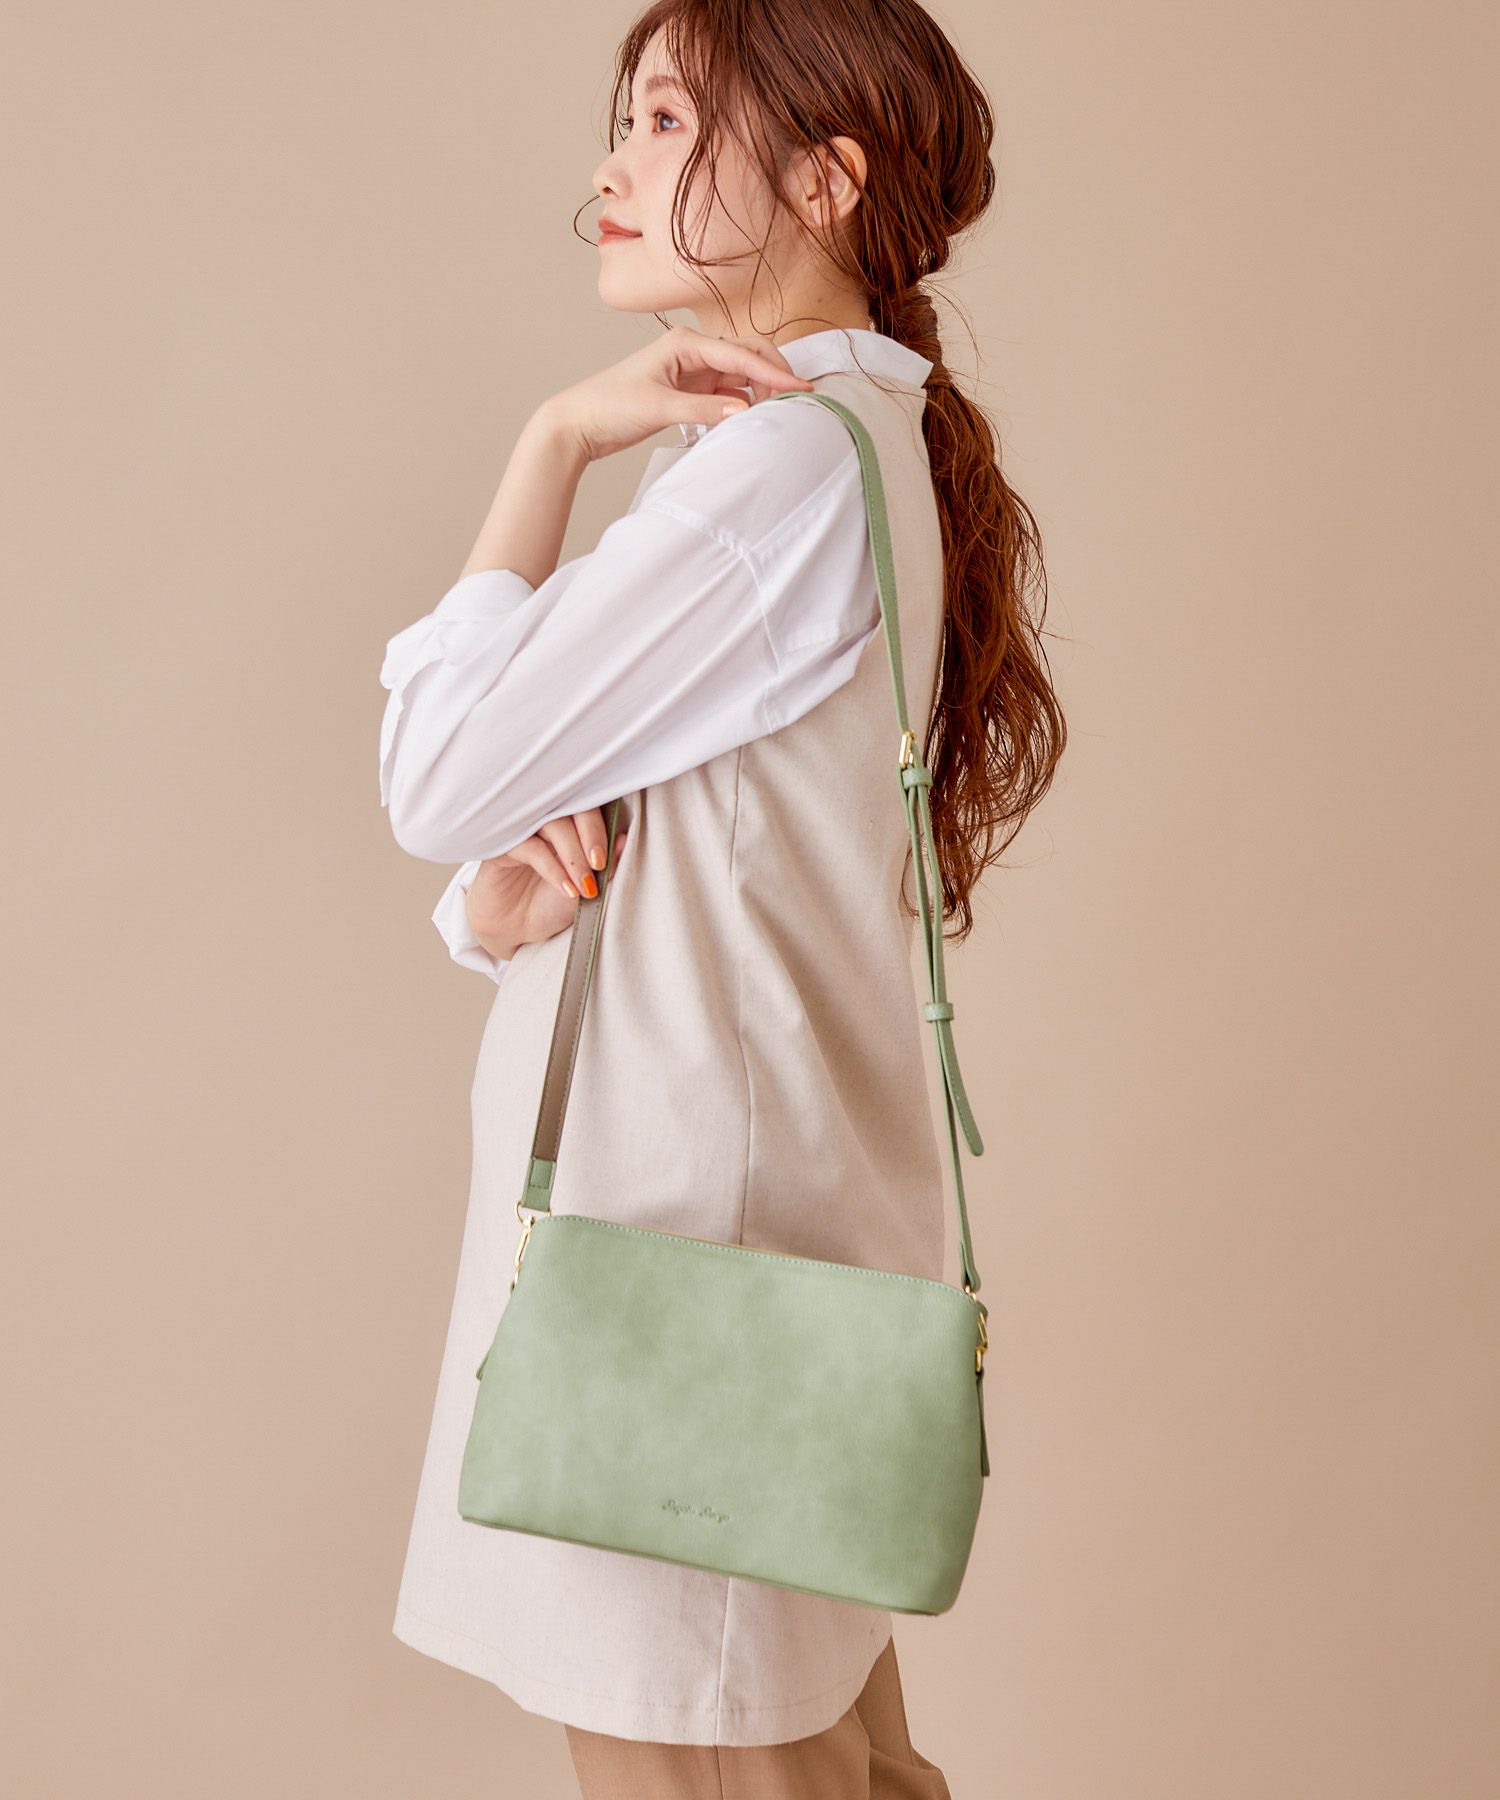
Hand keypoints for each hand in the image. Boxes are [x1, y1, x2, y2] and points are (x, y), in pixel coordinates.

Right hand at [463, 807, 630, 959]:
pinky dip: (552, 868)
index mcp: (571, 824)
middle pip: (571, 806)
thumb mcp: (587, 889)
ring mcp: (524, 829)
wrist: (517, 929)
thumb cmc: (551, 904)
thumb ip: (607, 866)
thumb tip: (625, 840)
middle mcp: (547, 820)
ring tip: (584, 885)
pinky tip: (564, 888)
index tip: (607, 859)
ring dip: (573, 855)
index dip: (602, 826)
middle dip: (590, 834)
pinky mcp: (502, 845)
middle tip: (598, 865)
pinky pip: (530, 846)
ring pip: (552, 824)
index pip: (590, 805)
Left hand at [544, 325, 816, 463]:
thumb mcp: (658, 408)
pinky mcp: (690, 393)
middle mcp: (693, 352)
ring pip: (740, 377)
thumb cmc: (609, 405)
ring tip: (780, 413)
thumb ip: (703, 410)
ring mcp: (693, 373)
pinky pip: (727, 396)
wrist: (579, 423)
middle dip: (773, 375)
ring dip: (760, 392)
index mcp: (685, 343)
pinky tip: (753, 420)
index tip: (799, 388)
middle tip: (798, 399)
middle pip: (747, 357)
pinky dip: (743, 406)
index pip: (741, 354)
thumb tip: (745, 412)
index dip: (773, 372)